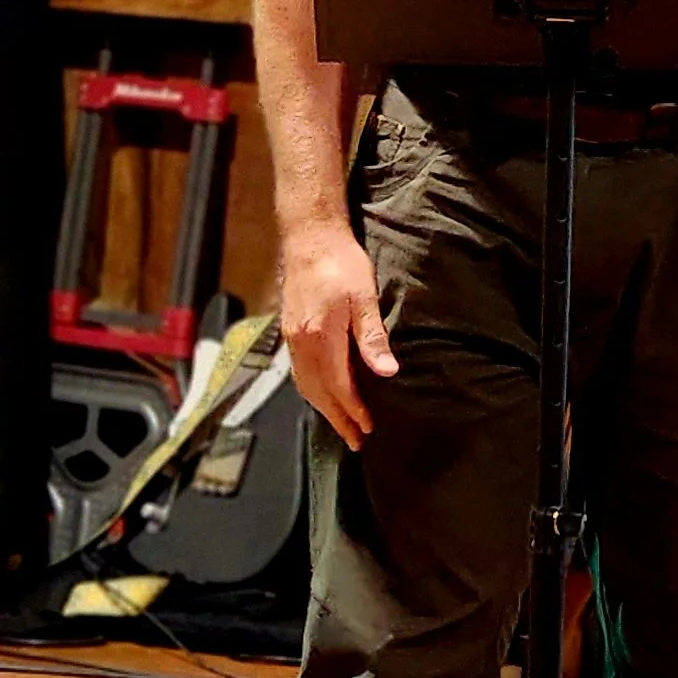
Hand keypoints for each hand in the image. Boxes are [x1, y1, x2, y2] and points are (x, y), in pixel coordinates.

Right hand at [279, 222, 399, 450]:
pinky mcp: (290, 330)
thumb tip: (387, 373)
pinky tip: (323, 394)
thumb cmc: (341, 261)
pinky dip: (312, 390)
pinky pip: (298, 371)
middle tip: (355, 442)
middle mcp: (301, 342)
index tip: (368, 428)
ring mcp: (292, 337)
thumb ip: (372, 337)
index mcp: (320, 336)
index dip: (353, 410)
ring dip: (323, 408)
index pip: (338, 386)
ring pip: (305, 384)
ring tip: (342, 425)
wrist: (309, 235)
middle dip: (337, 419)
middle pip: (318, 393)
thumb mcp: (364, 297)